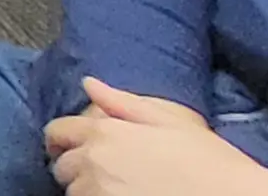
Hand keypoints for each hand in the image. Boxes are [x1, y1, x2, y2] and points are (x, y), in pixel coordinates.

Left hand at [45, 80, 267, 195]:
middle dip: (77, 167)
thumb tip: (88, 83)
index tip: (70, 147)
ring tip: (121, 188)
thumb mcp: (170, 122)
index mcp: (106, 133)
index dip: (62, 140)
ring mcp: (99, 193)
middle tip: (106, 172)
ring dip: (88, 190)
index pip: (57, 132)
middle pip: (63, 166)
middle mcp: (95, 162)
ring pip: (74, 192)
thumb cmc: (211, 162)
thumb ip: (123, 103)